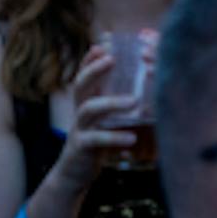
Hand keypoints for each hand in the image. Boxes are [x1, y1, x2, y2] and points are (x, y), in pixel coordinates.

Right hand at [45, 48, 137, 193]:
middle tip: (112, 58)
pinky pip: (96, 139)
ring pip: (88, 109)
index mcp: (85, 102)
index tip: (104, 42)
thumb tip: (142, 90)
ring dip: (111, 102)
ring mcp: (78, 129)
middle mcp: (79, 112)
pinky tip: (132, 137)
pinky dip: (114, 137)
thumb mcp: (103, 120)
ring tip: (134, 101)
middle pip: (80, 85)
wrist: (74, 175)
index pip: (84, 75)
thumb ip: (114, 104)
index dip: (90, 59)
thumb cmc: (96, 143)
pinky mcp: (81, 148)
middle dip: (94, 69)